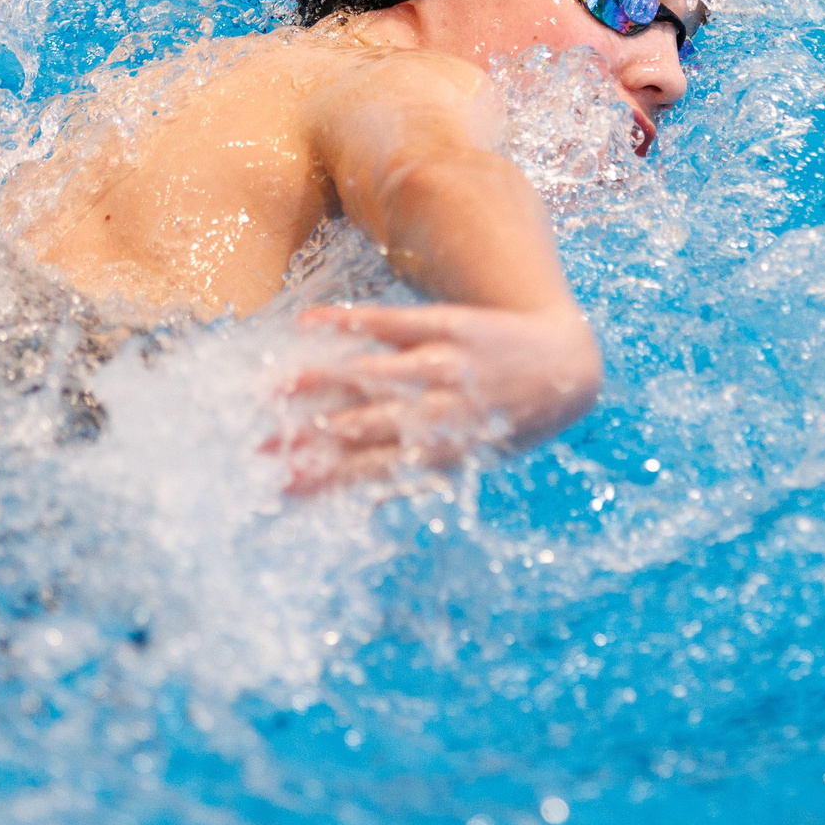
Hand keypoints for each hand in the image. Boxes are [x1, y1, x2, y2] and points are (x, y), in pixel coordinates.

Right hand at [271, 303, 603, 493]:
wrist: (566, 366)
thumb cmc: (508, 424)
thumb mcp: (467, 462)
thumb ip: (408, 477)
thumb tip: (348, 503)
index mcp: (442, 454)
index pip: (368, 470)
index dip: (322, 480)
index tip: (278, 488)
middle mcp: (442, 411)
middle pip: (361, 427)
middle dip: (307, 440)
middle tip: (257, 449)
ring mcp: (444, 365)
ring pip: (371, 375)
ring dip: (318, 383)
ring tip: (272, 390)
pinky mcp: (447, 325)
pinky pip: (390, 321)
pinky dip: (347, 322)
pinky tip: (308, 324)